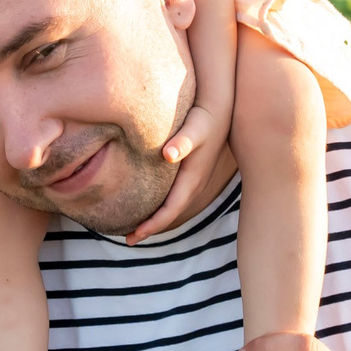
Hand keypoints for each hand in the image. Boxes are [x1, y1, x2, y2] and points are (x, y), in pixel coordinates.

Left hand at [126, 101, 226, 242]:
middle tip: (128, 239)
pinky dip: (160, 206)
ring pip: (172, 207)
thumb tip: (168, 155)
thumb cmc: (204, 119)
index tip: (133, 235)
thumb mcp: (194, 129)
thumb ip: (182, 142)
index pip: (170, 210)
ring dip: (155, 219)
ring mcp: (194, 181)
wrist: (221, 110)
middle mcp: (194, 185)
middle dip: (150, 228)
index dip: (152, 225)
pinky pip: (173, 197)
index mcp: (192, 180)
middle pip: (171, 214)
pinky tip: (147, 203)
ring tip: (135, 228)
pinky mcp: (191, 174)